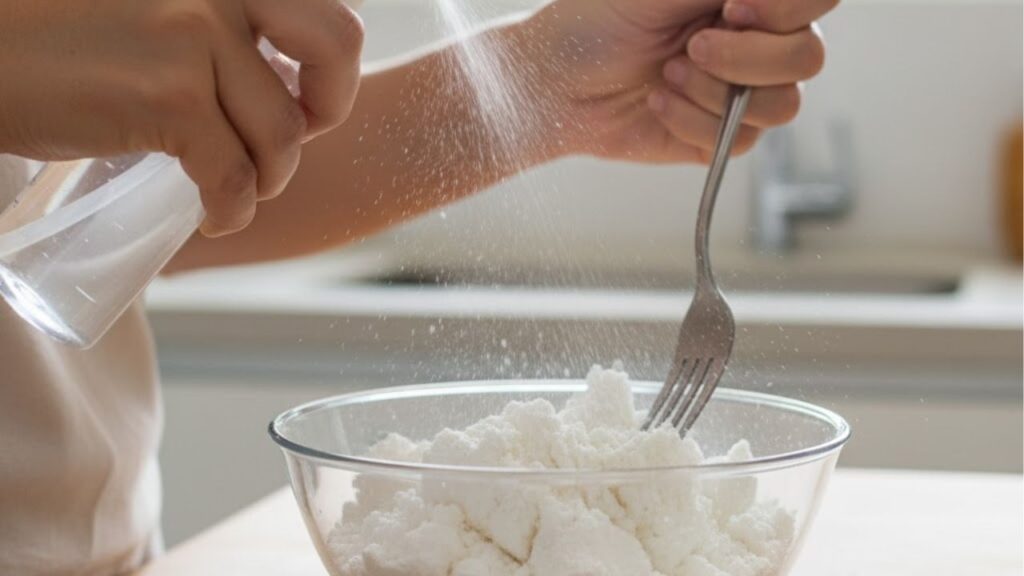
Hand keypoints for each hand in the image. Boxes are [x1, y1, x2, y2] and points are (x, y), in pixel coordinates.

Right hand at [0, 0, 362, 235]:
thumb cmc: (54, 34)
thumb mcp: (155, 7)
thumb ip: (217, 25)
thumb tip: (283, 78)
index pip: (327, 10)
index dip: (330, 69)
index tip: (299, 101)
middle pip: (337, 46)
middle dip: (327, 107)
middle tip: (288, 141)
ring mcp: (193, 36)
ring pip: (282, 133)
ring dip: (265, 177)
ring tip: (231, 187)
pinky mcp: (167, 96)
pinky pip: (234, 176)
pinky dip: (231, 210)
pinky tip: (213, 215)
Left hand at [515, 0, 836, 163]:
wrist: (557, 79)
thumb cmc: (601, 17)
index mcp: (752, 0)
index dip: (787, 7)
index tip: (732, 6)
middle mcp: (758, 43)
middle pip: (808, 57)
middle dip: (746, 56)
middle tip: (691, 45)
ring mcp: (744, 92)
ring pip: (782, 105)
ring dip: (716, 91)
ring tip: (667, 72)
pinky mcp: (722, 138)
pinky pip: (742, 140)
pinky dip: (693, 120)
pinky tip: (658, 100)